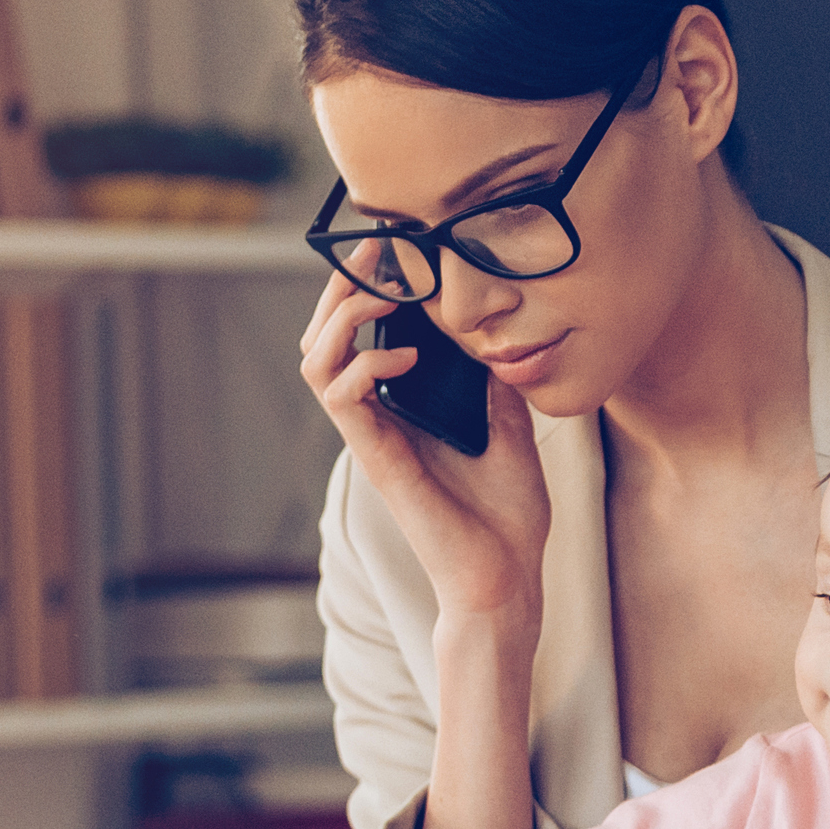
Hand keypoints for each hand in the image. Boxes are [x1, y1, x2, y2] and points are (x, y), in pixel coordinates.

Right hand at [298, 271, 550, 627]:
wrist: (505, 578)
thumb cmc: (508, 518)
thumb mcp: (512, 430)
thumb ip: (494, 385)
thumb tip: (497, 339)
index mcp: (403, 410)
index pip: (360, 337)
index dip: (365, 289)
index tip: (395, 251)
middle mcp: (378, 421)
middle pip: (323, 339)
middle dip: (341, 289)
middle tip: (374, 252)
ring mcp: (372, 439)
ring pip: (316, 362)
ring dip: (341, 318)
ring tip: (382, 295)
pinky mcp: (377, 460)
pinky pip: (341, 399)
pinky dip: (364, 366)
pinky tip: (402, 355)